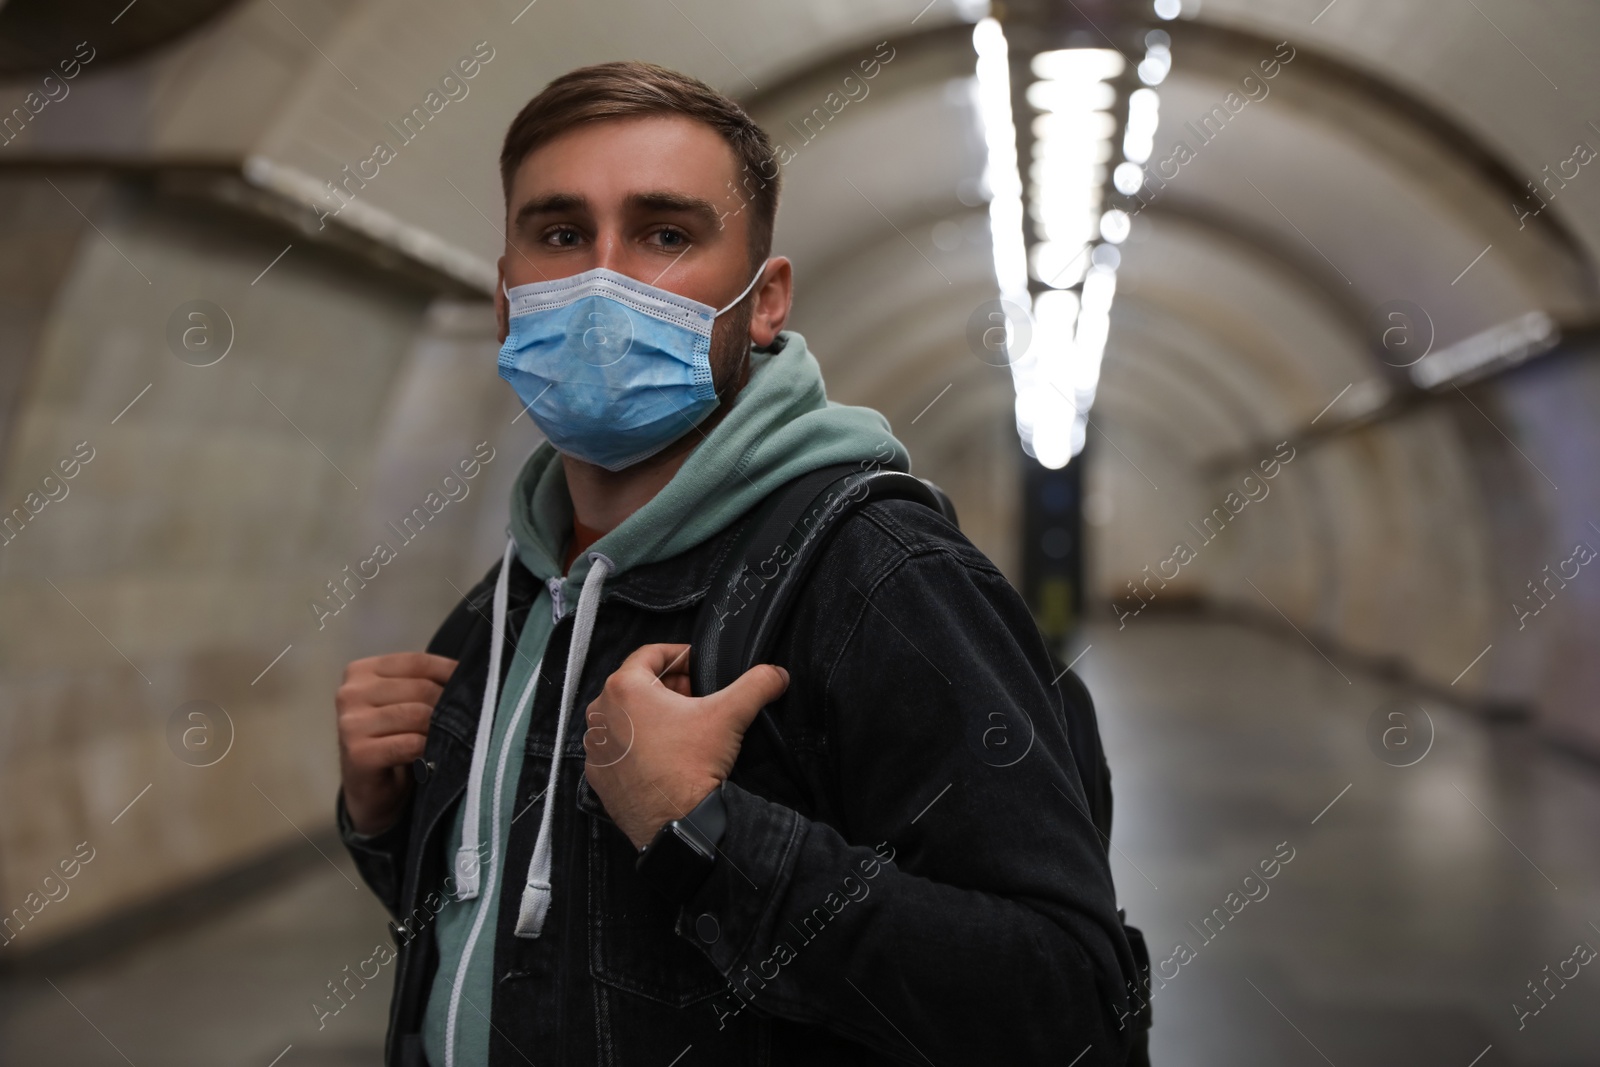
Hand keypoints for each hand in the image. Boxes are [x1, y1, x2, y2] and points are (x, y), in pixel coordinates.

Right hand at [336, 652, 457, 834]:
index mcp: (360, 672)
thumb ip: (422, 683)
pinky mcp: (358, 753)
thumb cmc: (391, 739)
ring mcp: (350, 724)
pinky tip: (431, 756)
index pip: (416, 662)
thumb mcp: (403, 702)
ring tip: (446, 738)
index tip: (471, 682)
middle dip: (446, 704)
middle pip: (420, 688)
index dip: (448, 671)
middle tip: (463, 719)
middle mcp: (350, 694)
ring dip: (439, 728)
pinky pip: (411, 743)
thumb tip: (467, 671)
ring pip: (418, 714)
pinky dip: (428, 749)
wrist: (370, 790)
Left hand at [582, 643, 788, 848]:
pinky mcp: (598, 775)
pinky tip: (663, 756)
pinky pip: (617, 748)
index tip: (697, 666)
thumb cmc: (692, 766)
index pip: (650, 654)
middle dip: (668, 687)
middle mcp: (600, 714)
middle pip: (636, 685)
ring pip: (625, 717)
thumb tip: (777, 674)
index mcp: (623, 688)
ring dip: (651, 716)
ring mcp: (595, 747)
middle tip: (696, 698)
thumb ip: (756, 684)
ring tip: (681, 729)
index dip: (679, 656)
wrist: (677, 825)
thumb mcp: (730, 715)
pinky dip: (637, 745)